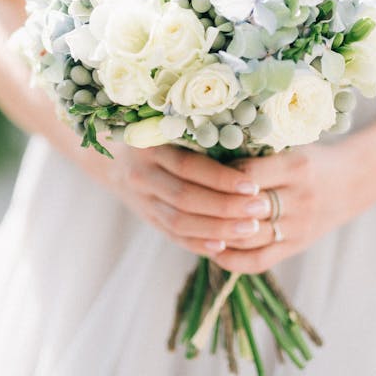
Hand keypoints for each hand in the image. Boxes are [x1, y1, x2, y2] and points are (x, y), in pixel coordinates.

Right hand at [83, 140, 274, 256]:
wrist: (115, 159)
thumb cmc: (158, 137)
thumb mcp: (170, 128)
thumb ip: (199, 137)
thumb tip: (250, 150)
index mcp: (149, 146)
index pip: (188, 167)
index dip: (221, 178)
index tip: (253, 184)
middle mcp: (141, 175)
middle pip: (185, 198)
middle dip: (226, 206)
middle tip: (260, 208)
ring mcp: (142, 201)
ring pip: (179, 222)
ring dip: (217, 228)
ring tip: (250, 228)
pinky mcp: (147, 219)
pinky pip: (173, 236)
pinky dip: (199, 243)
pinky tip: (223, 247)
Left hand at [208, 139, 370, 274]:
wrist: (352, 182)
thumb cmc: (311, 158)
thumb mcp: (290, 145)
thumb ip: (256, 151)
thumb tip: (206, 153)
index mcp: (298, 167)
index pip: (246, 175)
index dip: (218, 175)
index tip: (197, 171)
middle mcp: (300, 199)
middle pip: (245, 209)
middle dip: (213, 206)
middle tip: (185, 200)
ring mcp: (299, 227)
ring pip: (248, 237)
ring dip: (217, 233)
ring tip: (192, 224)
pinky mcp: (296, 247)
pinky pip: (258, 260)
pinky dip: (231, 258)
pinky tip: (212, 248)